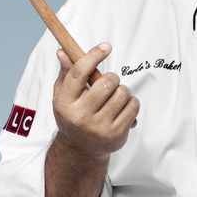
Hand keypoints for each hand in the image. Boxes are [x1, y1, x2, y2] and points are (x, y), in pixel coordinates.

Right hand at [52, 42, 139, 158]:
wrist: (80, 149)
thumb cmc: (73, 115)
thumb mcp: (63, 96)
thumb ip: (66, 73)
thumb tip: (63, 51)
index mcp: (64, 103)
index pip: (79, 72)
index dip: (94, 56)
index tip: (106, 47)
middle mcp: (80, 116)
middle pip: (106, 82)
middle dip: (111, 78)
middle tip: (108, 84)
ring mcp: (99, 127)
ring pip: (122, 93)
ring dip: (122, 91)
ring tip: (114, 98)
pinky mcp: (116, 135)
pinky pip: (133, 106)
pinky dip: (131, 103)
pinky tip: (122, 108)